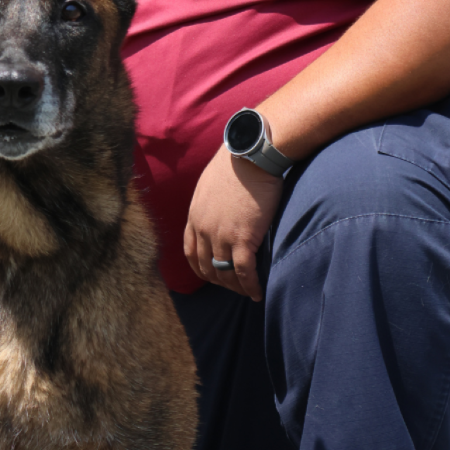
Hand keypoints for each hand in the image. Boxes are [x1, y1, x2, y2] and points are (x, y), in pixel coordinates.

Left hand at [183, 145, 283, 300]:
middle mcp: (203, 229)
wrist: (249, 157)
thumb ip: (209, 204)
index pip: (190, 252)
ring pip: (225, 273)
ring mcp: (221, 235)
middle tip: (234, 287)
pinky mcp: (243, 238)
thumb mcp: (210, 186)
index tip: (213, 276)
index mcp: (194, 216)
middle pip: (206, 267)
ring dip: (236, 288)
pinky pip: (244, 271)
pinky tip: (258, 293)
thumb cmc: (235, 166)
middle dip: (220, 282)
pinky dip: (251, 286)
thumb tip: (218, 212)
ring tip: (248, 293)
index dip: (201, 268)